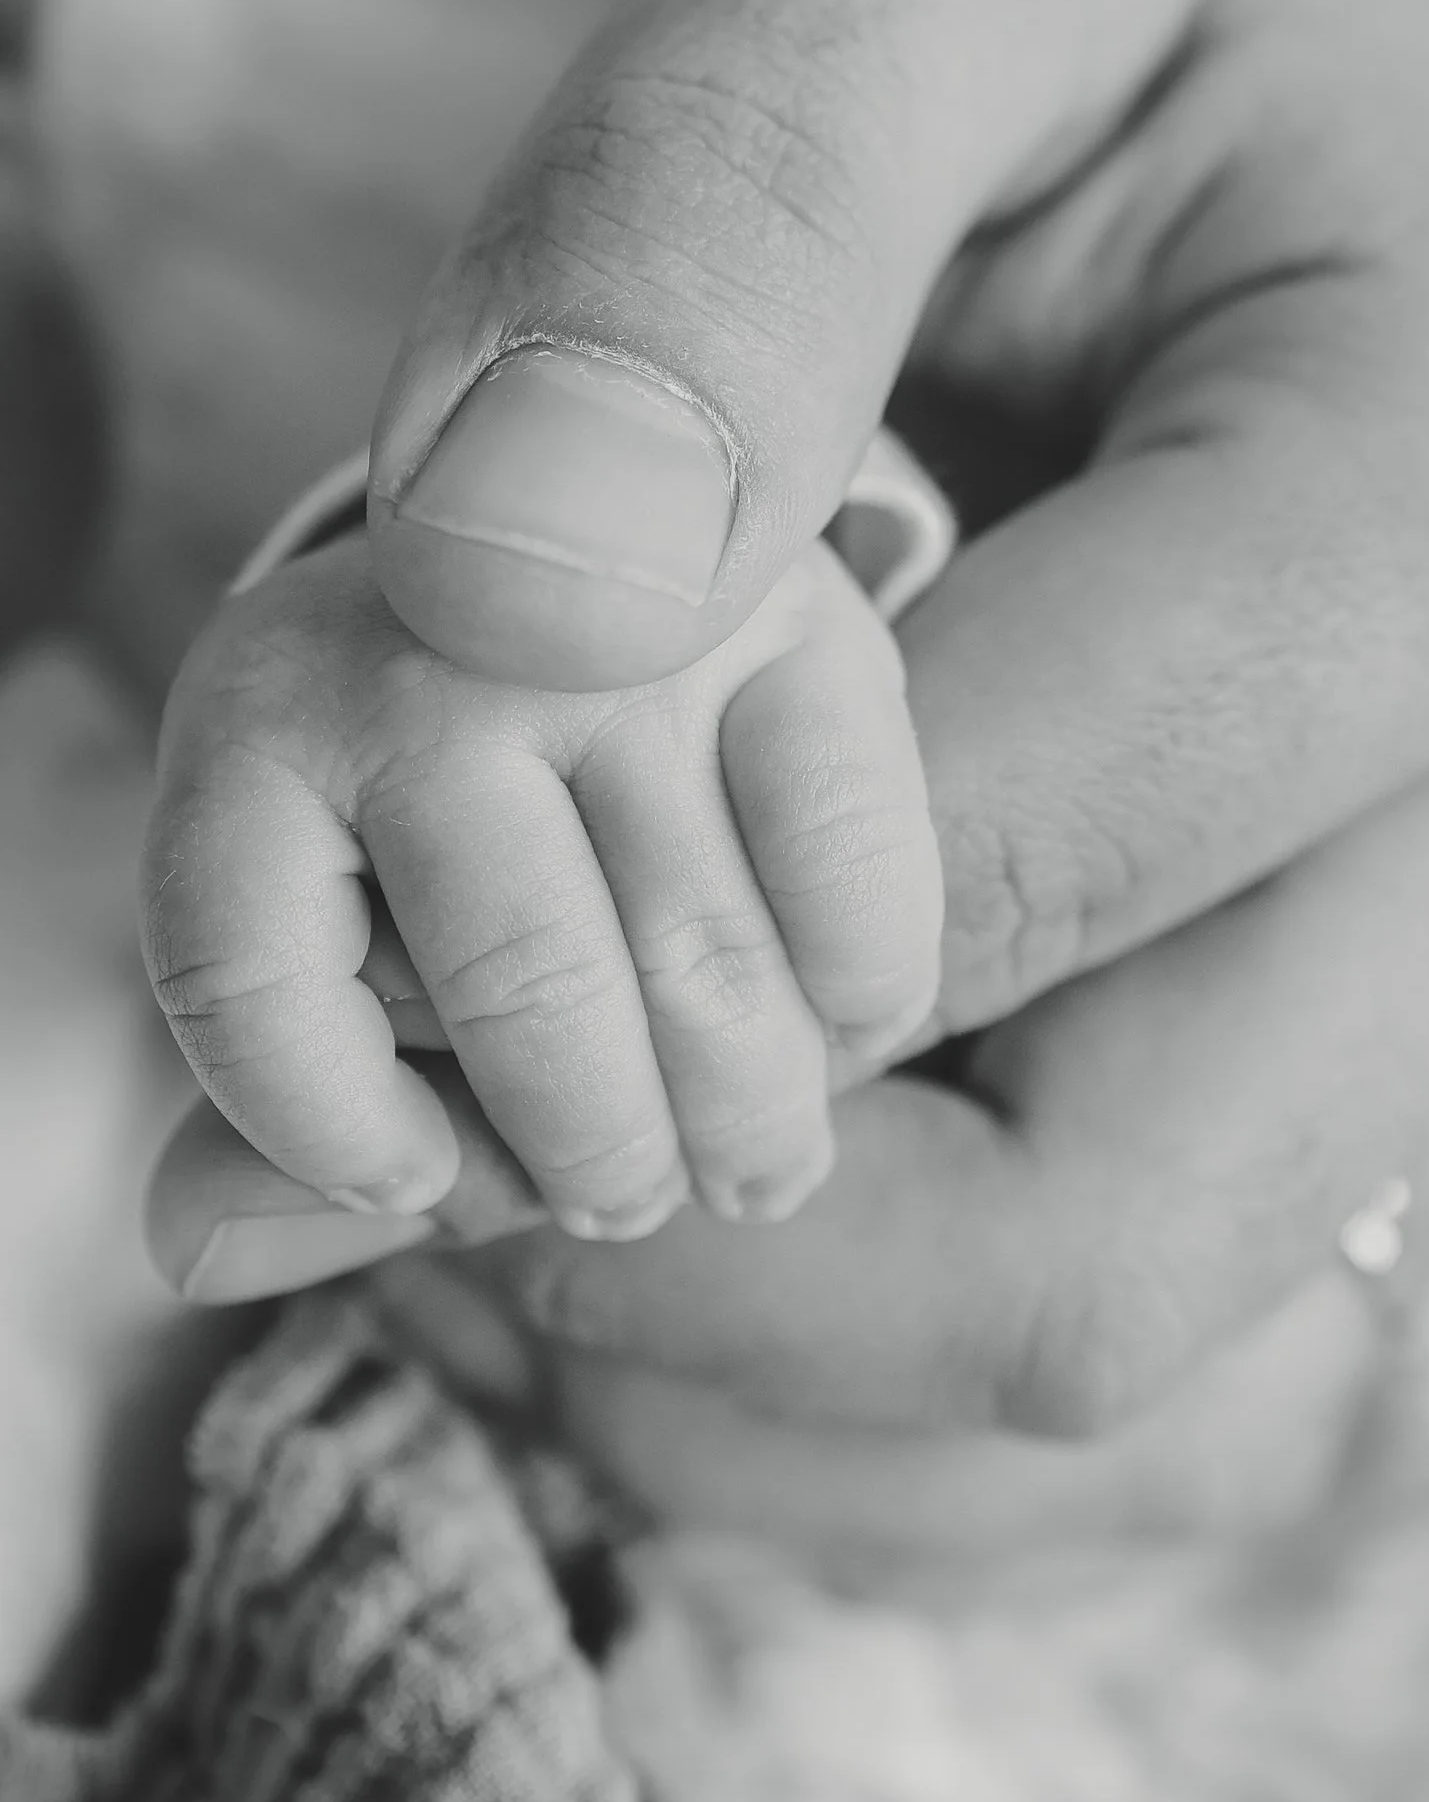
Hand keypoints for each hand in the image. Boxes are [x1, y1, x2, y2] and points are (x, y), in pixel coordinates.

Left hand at [144, 529, 939, 1255]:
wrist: (586, 546)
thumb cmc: (436, 803)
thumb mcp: (328, 914)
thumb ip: (294, 1093)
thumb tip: (192, 1255)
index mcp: (257, 720)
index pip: (247, 981)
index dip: (330, 1134)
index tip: (413, 1180)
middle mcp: (431, 650)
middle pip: (523, 988)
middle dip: (600, 1154)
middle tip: (634, 1205)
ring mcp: (624, 627)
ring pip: (696, 950)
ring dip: (744, 1112)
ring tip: (754, 1175)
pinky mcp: (795, 614)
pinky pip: (842, 854)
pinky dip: (864, 981)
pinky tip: (859, 1030)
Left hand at [151, 0, 1428, 1546]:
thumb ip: (715, 203)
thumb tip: (504, 597)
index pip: (1028, 877)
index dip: (618, 927)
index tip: (313, 838)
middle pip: (1099, 1266)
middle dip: (655, 1234)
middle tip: (351, 1075)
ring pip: (1082, 1392)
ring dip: (697, 1339)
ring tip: (455, 1088)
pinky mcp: (1350, 1066)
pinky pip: (1093, 1393)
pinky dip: (808, 1370)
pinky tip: (617, 1155)